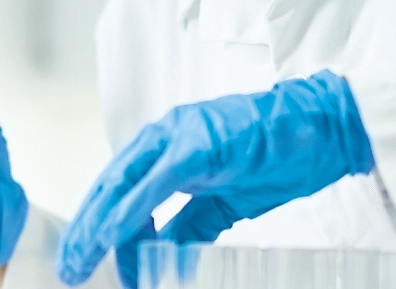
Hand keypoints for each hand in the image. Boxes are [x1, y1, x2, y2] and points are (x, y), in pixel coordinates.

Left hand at [55, 70, 374, 285]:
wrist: (326, 128)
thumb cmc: (280, 158)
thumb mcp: (225, 201)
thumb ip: (190, 223)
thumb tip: (165, 253)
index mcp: (167, 148)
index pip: (119, 189)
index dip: (96, 223)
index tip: (84, 257)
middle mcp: (163, 137)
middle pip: (110, 187)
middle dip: (85, 229)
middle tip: (70, 267)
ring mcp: (178, 137)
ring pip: (122, 184)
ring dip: (98, 226)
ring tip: (82, 260)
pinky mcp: (197, 145)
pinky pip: (153, 184)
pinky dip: (129, 211)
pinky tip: (110, 237)